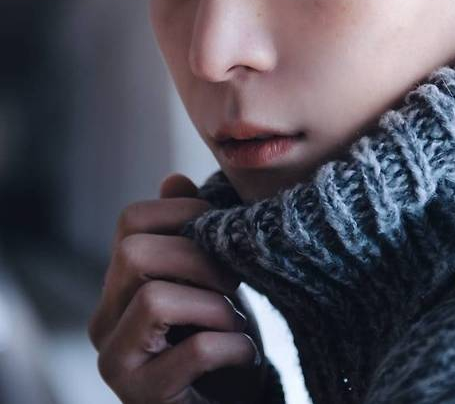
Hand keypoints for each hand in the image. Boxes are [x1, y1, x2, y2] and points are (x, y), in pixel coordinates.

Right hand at [88, 173, 267, 403]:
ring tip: (236, 321)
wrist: (228, 396)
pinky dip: (232, 346)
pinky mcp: (140, 397)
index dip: (184, 212)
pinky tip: (245, 353)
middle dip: (199, 258)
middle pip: (135, 254)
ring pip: (154, 299)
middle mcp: (104, 319)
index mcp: (119, 281)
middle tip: (234, 280)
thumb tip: (174, 179)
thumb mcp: (208, 274)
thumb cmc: (218, 331)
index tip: (223, 232)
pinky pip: (192, 351)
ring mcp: (115, 362)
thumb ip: (188, 229)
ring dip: (216, 306)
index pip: (130, 220)